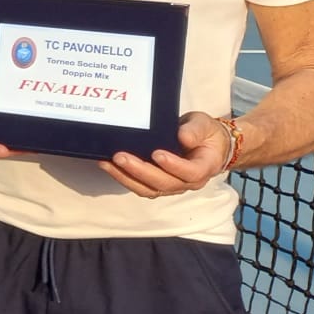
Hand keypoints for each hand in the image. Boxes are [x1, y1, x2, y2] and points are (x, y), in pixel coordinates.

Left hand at [102, 111, 232, 197]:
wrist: (205, 144)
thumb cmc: (205, 134)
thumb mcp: (204, 125)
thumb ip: (195, 130)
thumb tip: (182, 136)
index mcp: (204, 167)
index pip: (190, 172)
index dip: (174, 166)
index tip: (157, 154)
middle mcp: (188, 181)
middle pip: (164, 183)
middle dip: (140, 171)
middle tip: (121, 157)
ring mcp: (172, 185)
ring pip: (149, 188)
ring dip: (127, 177)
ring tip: (108, 163)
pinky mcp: (157, 184)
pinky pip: (140, 186)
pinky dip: (123, 177)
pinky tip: (108, 165)